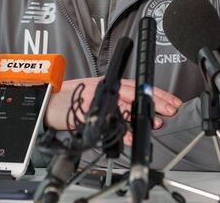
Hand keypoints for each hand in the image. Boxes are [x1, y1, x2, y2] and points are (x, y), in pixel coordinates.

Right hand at [44, 76, 181, 132]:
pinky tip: (129, 135)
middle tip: (170, 110)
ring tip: (155, 122)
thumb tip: (143, 118)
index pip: (138, 87)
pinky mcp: (85, 110)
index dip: (157, 94)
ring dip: (140, 115)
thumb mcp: (100, 100)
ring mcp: (94, 98)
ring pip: (123, 105)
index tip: (173, 102)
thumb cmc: (72, 102)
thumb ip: (120, 107)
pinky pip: (105, 120)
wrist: (46, 103)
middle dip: (155, 101)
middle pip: (134, 93)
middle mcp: (104, 88)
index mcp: (110, 84)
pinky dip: (118, 129)